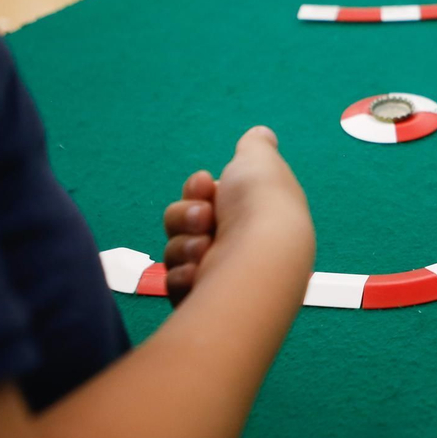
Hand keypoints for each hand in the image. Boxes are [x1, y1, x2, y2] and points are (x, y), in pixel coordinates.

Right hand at [161, 126, 313, 305]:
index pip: (202, 200)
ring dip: (185, 245)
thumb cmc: (260, 206)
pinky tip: (201, 273)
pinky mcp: (204, 302)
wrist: (258, 257)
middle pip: (183, 223)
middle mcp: (237, 246)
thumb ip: (255, 147)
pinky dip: (184, 274)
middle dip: (186, 217)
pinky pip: (174, 282)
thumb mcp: (259, 161)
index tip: (203, 187)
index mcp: (249, 216)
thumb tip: (262, 135)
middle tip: (205, 219)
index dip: (195, 191)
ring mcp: (220, 275)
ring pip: (175, 251)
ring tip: (206, 249)